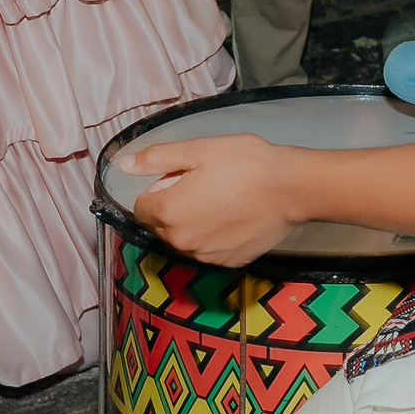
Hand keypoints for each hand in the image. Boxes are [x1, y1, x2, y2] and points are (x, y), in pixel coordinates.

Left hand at [119, 133, 295, 265]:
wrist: (291, 189)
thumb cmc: (245, 163)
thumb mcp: (198, 150)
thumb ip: (156, 158)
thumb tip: (123, 165)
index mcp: (168, 212)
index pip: (142, 206)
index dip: (161, 188)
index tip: (185, 177)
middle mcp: (181, 242)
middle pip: (161, 225)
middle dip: (174, 206)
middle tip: (206, 185)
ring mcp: (205, 257)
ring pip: (184, 239)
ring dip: (193, 223)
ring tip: (223, 201)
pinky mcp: (228, 263)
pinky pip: (207, 250)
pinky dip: (214, 237)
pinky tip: (235, 218)